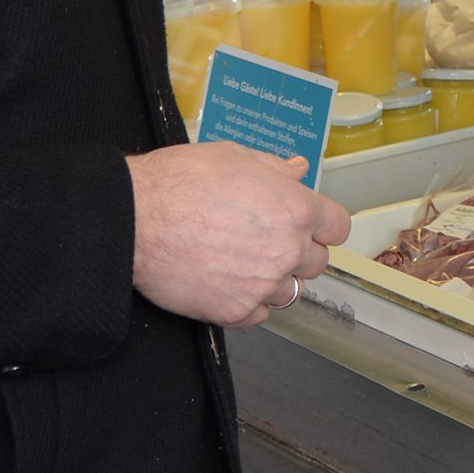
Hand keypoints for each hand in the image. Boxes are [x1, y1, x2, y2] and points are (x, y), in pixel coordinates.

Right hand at [128, 145, 351, 329]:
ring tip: (242, 263)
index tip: (311, 227)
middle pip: (317, 264)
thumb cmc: (179, 182)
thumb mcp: (234, 156)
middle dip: (298, 254)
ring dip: (273, 280)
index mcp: (296, 209)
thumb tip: (297, 169)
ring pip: (289, 292)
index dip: (324, 227)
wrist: (135, 220)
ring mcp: (263, 284)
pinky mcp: (235, 311)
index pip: (338, 228)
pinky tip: (227, 284)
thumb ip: (274, 168)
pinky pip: (259, 315)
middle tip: (266, 242)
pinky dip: (248, 303)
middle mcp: (287, 250)